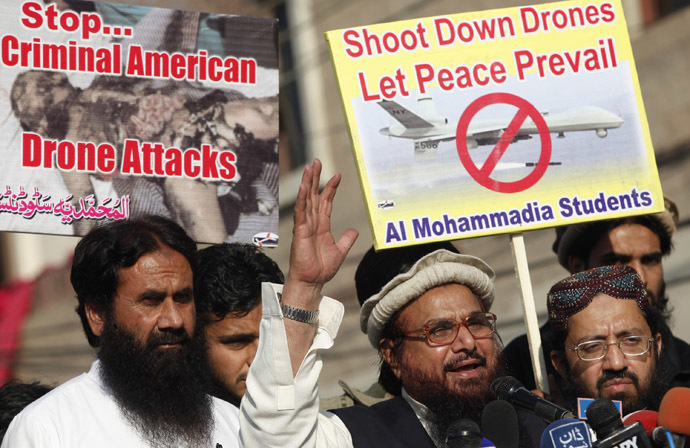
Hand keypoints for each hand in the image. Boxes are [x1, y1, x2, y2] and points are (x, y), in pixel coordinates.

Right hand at [284, 159, 358, 305]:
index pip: (326, 202)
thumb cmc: (321, 269)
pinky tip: (303, 187)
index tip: (337, 175)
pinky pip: (301, 212)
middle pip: (314, 195)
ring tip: (309, 167)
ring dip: (307, 183)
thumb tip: (354, 231)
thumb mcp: (340, 251)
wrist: (311, 281)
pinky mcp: (300, 231)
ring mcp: (305, 226)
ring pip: (306, 199)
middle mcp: (312, 223)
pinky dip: (302, 199)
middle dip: (315, 178)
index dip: (330, 188)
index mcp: (322, 226)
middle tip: (316, 161)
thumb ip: (346, 240)